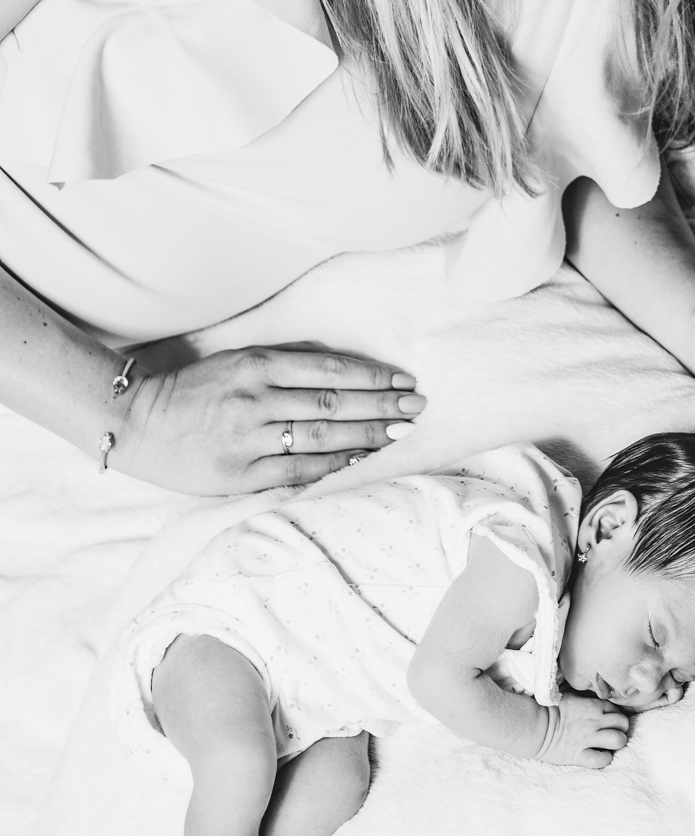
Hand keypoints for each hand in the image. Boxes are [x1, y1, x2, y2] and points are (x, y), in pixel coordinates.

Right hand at [111, 347, 425, 495]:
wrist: (135, 422)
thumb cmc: (193, 388)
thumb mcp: (236, 361)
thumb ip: (283, 364)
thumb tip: (343, 373)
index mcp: (255, 365)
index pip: (328, 371)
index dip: (371, 377)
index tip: (402, 381)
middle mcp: (255, 400)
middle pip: (332, 404)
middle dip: (381, 406)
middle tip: (417, 408)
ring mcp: (247, 439)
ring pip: (320, 437)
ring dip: (366, 435)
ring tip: (400, 434)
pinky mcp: (239, 474)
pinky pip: (296, 470)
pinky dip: (332, 465)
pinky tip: (360, 460)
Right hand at [538, 691, 630, 767]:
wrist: (534, 726)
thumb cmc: (550, 708)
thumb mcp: (570, 694)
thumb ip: (586, 696)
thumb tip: (594, 693)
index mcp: (593, 706)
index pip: (618, 710)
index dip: (617, 716)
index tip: (611, 721)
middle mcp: (594, 721)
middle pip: (623, 723)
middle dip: (622, 728)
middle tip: (613, 732)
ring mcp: (588, 738)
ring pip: (618, 740)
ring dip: (617, 743)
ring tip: (610, 745)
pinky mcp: (579, 755)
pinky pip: (601, 759)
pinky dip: (604, 759)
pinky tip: (600, 755)